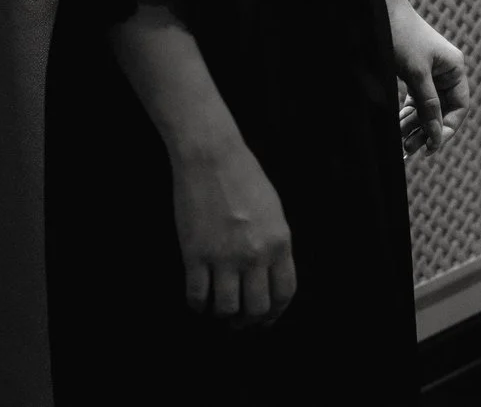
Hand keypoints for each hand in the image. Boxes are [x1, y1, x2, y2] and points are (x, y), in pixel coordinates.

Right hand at [169, 136, 296, 326]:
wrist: (212, 158)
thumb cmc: (244, 179)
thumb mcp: (274, 212)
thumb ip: (275, 245)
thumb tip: (270, 277)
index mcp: (280, 241)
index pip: (284, 293)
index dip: (275, 313)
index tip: (265, 320)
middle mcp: (255, 253)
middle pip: (257, 308)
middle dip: (249, 321)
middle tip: (239, 322)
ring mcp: (224, 256)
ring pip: (227, 309)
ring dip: (223, 316)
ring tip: (218, 310)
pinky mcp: (195, 255)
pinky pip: (197, 296)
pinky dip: (198, 306)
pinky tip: (199, 301)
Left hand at [390, 0, 471, 156]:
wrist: (382, 11)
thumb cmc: (401, 37)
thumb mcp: (416, 74)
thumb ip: (428, 105)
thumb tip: (435, 136)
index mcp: (455, 69)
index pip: (458, 107)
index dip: (446, 130)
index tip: (431, 148)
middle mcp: (446, 72)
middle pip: (442, 111)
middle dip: (426, 131)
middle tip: (409, 150)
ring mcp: (431, 74)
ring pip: (426, 109)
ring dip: (414, 127)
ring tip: (401, 145)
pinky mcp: (416, 75)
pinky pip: (415, 102)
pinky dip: (407, 116)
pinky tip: (398, 130)